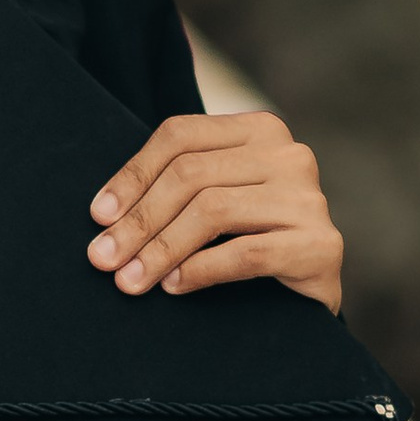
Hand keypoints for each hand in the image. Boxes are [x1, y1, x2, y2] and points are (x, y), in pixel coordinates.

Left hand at [87, 110, 343, 312]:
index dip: (132, 175)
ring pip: (213, 211)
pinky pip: (246, 253)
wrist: (309, 291)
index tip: (98, 216)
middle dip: (138, 221)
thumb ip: (174, 188)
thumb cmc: (249, 238)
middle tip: (103, 259)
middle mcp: (289, 155)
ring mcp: (309, 198)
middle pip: (192, 175)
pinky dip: (200, 270)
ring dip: (161, 249)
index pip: (180, 136)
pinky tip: (174, 285)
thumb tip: (104, 215)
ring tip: (132, 279)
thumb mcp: (212, 199)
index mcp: (259, 129)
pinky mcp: (321, 245)